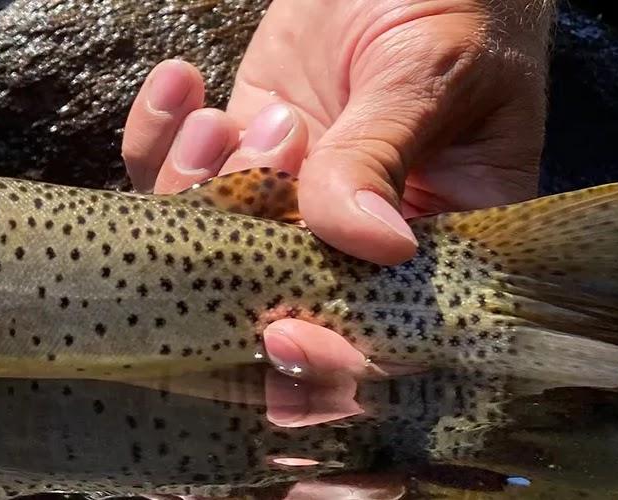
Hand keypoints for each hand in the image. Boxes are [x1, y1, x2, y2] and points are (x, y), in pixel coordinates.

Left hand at [121, 0, 550, 386]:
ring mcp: (289, 197)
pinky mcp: (237, 150)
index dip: (332, 357)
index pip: (387, 335)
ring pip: (213, 239)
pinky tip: (179, 81)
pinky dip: (160, 134)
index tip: (282, 334)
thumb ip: (382, 153)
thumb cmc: (457, 4)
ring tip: (227, 117)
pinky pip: (175, 173)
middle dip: (236, 267)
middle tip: (224, 195)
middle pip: (279, 301)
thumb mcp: (432, 73)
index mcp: (443, 243)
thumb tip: (367, 242)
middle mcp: (358, 237)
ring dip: (198, 184)